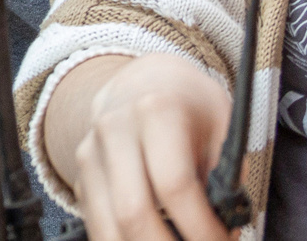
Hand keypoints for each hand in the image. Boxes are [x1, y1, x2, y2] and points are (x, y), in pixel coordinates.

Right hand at [45, 52, 233, 240]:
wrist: (146, 80)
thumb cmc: (192, 106)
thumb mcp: (225, 128)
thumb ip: (226, 179)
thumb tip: (223, 230)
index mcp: (156, 111)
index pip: (175, 187)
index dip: (203, 229)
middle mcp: (114, 129)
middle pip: (132, 212)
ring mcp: (91, 152)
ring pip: (107, 226)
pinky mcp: (81, 174)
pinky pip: (98, 223)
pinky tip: (153, 238)